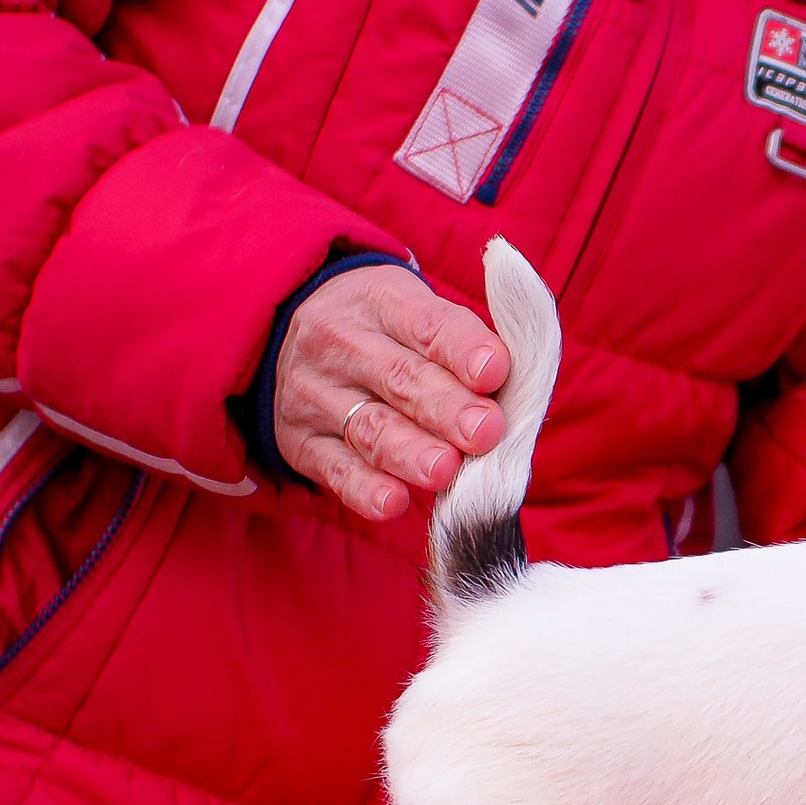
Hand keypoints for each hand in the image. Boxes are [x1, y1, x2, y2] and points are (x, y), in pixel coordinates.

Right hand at [274, 265, 509, 521]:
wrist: (289, 333)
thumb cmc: (388, 332)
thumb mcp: (419, 311)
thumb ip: (469, 345)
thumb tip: (516, 388)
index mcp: (382, 301)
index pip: (428, 324)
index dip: (463, 349)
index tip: (495, 373)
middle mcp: (342, 342)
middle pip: (399, 378)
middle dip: (446, 408)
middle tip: (484, 432)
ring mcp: (315, 393)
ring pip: (368, 426)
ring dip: (409, 452)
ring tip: (445, 471)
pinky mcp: (300, 442)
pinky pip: (333, 469)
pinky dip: (363, 489)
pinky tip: (393, 503)